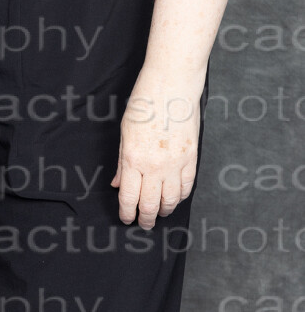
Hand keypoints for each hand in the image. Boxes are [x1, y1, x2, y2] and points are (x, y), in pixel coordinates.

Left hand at [111, 67, 200, 227]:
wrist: (172, 87)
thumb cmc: (144, 104)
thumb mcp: (124, 132)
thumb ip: (123, 162)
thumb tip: (119, 184)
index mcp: (134, 159)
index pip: (130, 197)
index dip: (127, 213)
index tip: (126, 219)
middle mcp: (155, 166)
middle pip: (151, 204)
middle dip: (145, 218)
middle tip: (143, 223)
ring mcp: (176, 164)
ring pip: (171, 200)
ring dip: (164, 210)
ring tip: (158, 213)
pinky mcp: (192, 158)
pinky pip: (187, 187)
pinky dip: (180, 197)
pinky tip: (174, 199)